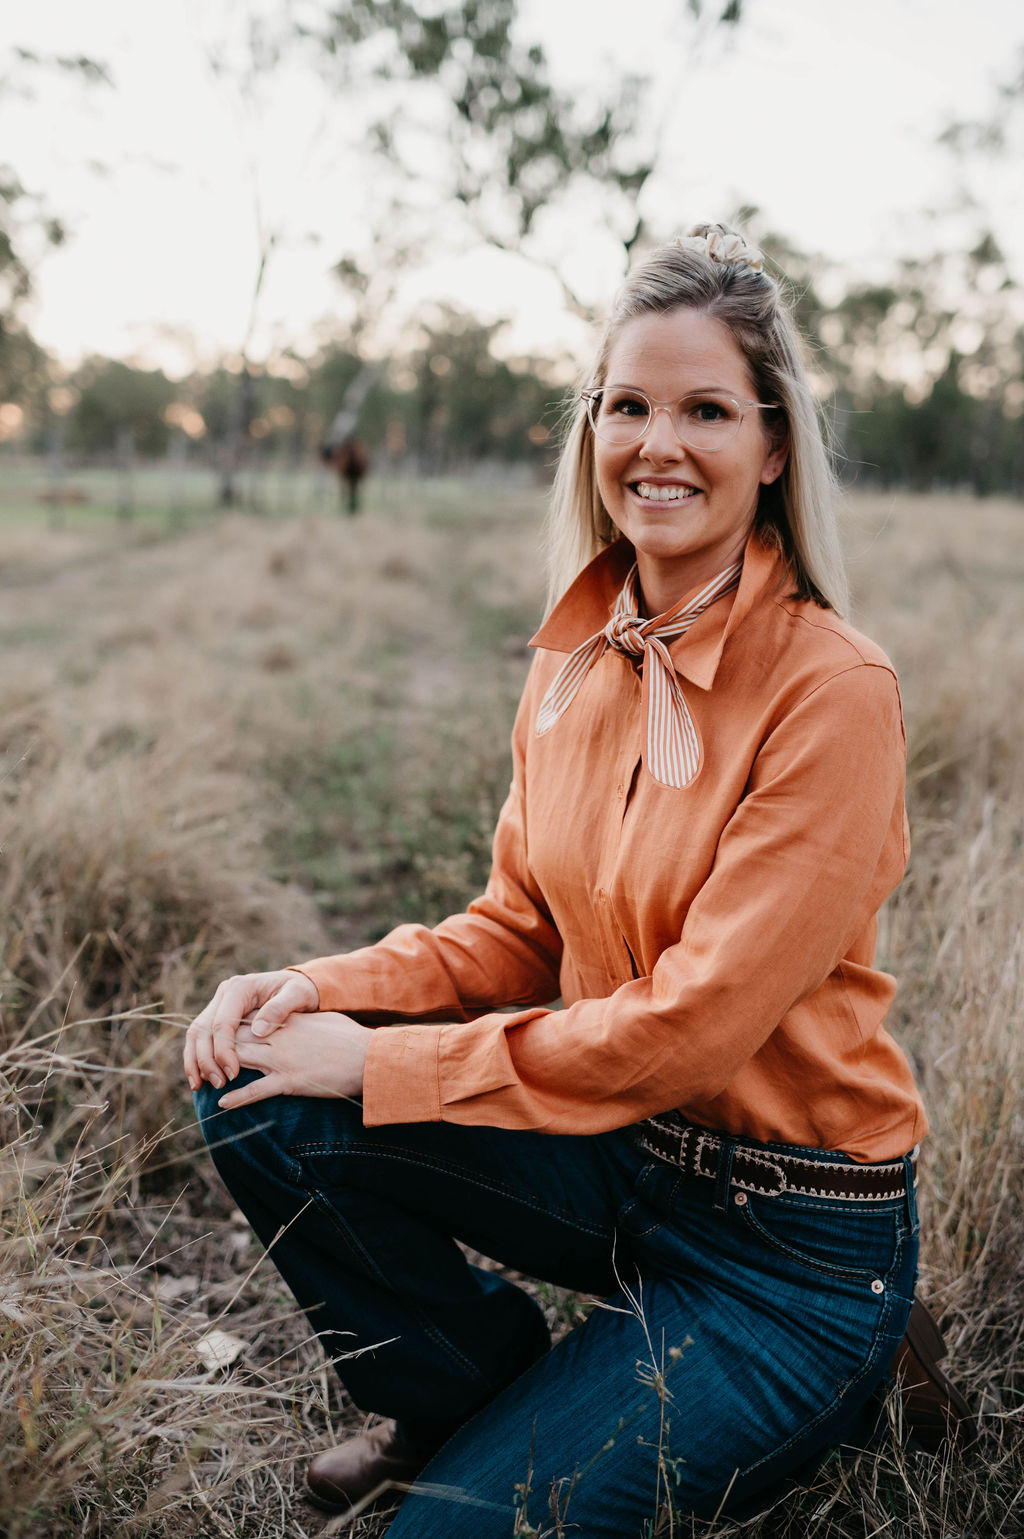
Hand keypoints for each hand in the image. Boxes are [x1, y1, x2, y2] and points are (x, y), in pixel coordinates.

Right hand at [184, 968, 319, 1090]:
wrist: (298, 985)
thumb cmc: (299, 991)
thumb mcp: (298, 994)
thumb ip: (280, 1008)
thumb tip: (258, 1030)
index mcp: (240, 988)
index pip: (222, 1023)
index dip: (224, 1050)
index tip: (233, 1074)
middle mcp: (225, 994)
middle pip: (203, 1029)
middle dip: (206, 1060)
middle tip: (218, 1084)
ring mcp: (219, 1004)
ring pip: (196, 1034)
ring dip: (195, 1061)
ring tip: (199, 1086)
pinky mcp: (218, 1016)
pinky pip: (200, 1038)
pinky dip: (196, 1058)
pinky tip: (199, 1078)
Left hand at [217, 1012, 371, 1107]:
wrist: (367, 1057)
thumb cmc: (350, 1038)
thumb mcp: (323, 1020)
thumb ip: (300, 1020)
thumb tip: (292, 1021)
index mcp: (288, 1021)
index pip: (248, 1019)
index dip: (229, 1026)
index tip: (216, 1034)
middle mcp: (280, 1038)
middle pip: (237, 1037)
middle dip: (216, 1047)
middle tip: (200, 1057)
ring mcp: (283, 1060)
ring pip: (240, 1060)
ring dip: (220, 1070)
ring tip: (203, 1080)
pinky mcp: (291, 1082)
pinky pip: (258, 1090)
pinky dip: (238, 1097)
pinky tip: (222, 1103)